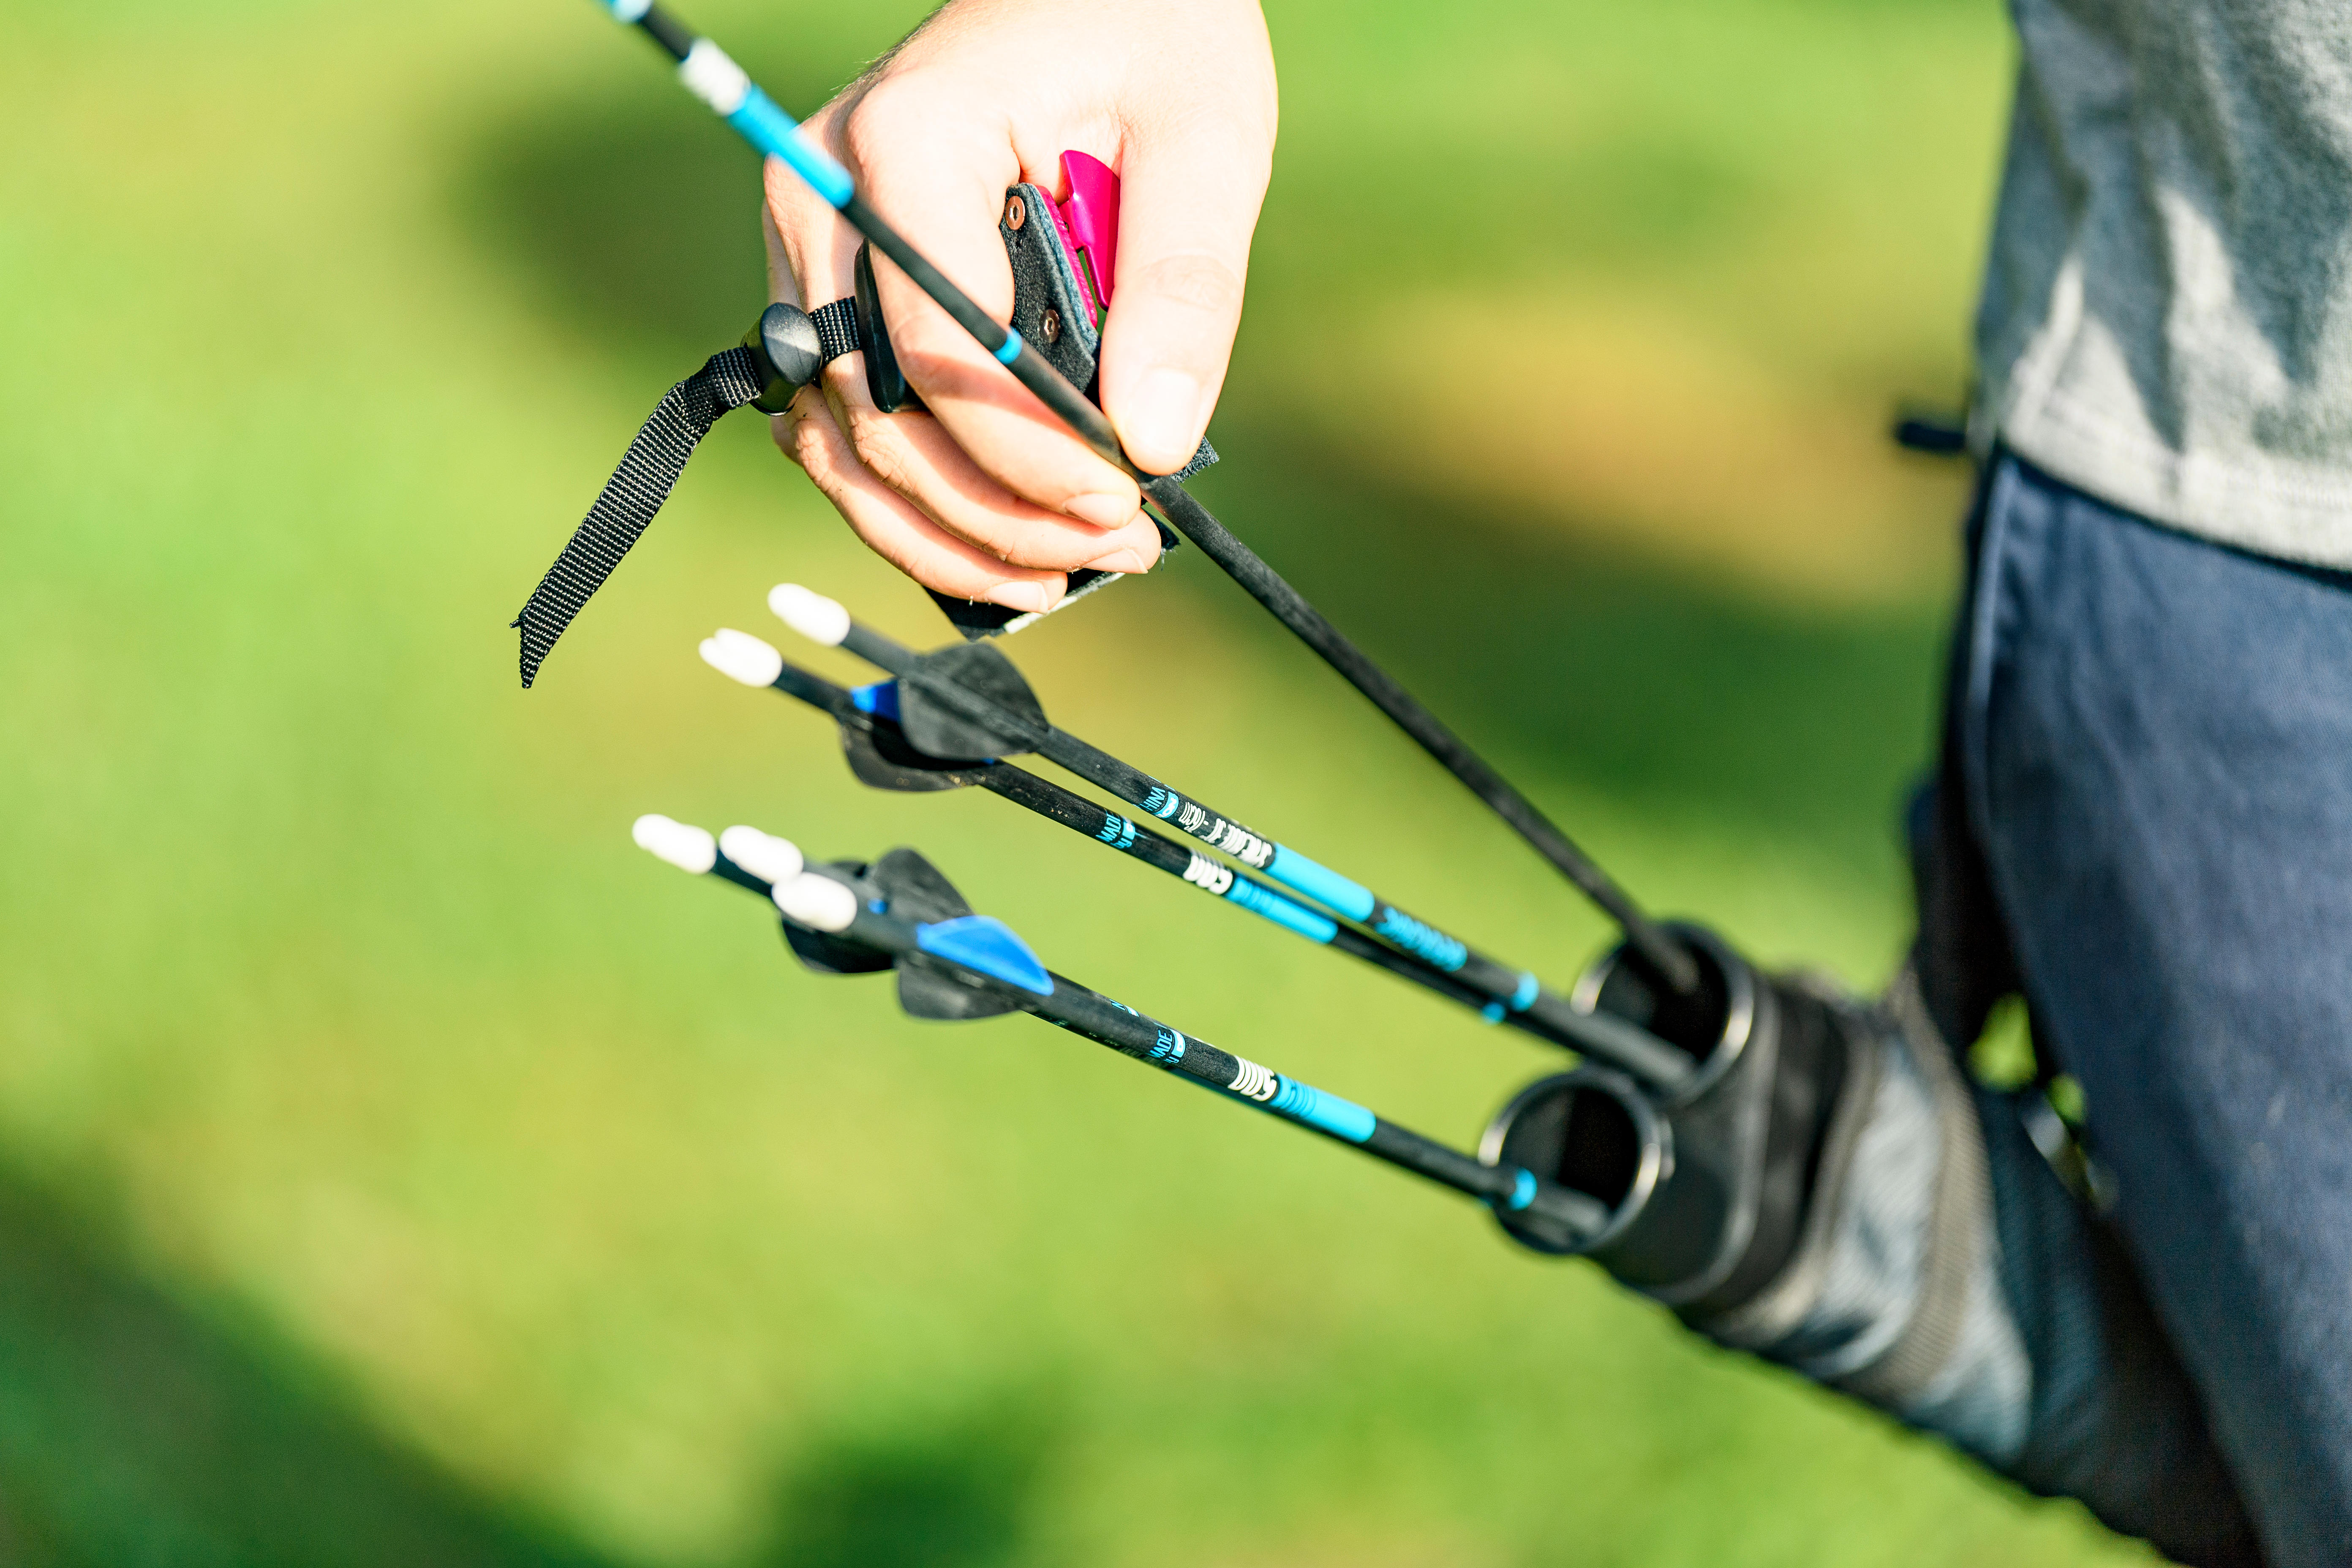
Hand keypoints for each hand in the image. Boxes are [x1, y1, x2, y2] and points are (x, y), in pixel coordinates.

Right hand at [762, 0, 1275, 613]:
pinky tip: (1002, 543)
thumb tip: (1158, 445)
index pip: (946, 351)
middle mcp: (822, 197)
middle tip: (1119, 549)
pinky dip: (913, 501)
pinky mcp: (824, 291)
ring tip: (1066, 570)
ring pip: (842, 441)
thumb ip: (1183, 287)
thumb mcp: (1207, 137)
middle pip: (878, 413)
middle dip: (997, 512)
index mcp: (906, 142)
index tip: (1129, 506)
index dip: (1032, 457)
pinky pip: (843, 425)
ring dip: (946, 532)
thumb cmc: (1149, 32)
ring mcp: (805, 248)